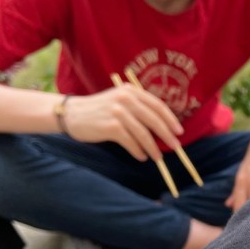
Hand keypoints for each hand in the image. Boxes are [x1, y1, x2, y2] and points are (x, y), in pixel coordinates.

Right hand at [63, 85, 183, 161]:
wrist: (71, 114)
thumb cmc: (99, 111)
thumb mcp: (119, 102)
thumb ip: (138, 109)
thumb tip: (163, 129)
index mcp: (131, 91)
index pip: (157, 105)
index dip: (170, 119)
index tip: (179, 131)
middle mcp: (125, 99)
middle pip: (154, 119)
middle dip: (167, 135)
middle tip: (175, 146)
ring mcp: (118, 112)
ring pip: (143, 133)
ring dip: (153, 148)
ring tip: (157, 157)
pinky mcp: (111, 126)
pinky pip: (131, 142)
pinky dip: (138, 151)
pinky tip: (141, 156)